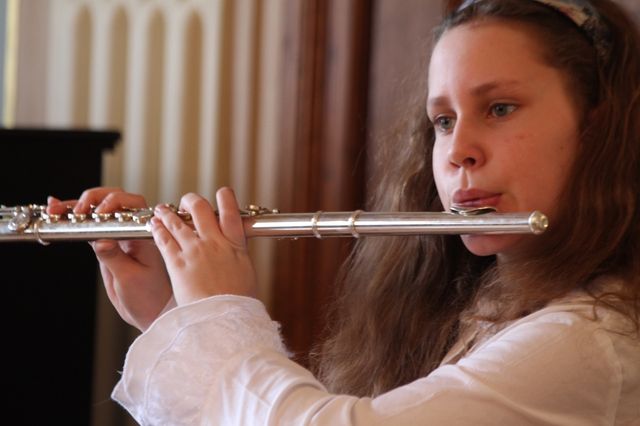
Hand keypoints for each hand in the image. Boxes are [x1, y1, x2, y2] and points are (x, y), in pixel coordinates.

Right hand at [47, 188, 171, 330]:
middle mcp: (131, 231)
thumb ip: (114, 257)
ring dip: (77, 206)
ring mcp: (117, 236)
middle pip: (114, 200)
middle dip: (93, 199)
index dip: (115, 202)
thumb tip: (100, 239)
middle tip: (78, 211)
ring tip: (55, 208)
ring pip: (98, 211)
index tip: (99, 213)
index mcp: (144, 234)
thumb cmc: (148, 296)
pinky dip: (73, 219)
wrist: (148, 311)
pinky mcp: (105, 244)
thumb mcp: (129, 277)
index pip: (133, 205)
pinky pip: (89, 227)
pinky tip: (57, 212)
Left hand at [150, 187, 256, 304]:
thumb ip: (238, 260)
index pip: (231, 212)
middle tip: (187, 202)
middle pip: (201, 209)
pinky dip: (158, 230)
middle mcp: (214, 242)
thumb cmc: (238, 304)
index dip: (226, 198)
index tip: (221, 193)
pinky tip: (154, 225)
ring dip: (168, 213)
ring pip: (178, 222)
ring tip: (162, 210)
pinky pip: (165, 240)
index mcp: (235, 246)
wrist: (224, 317)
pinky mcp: (177, 263)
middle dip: (191, 201)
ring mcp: (194, 250)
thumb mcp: (246, 276)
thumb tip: (237, 257)